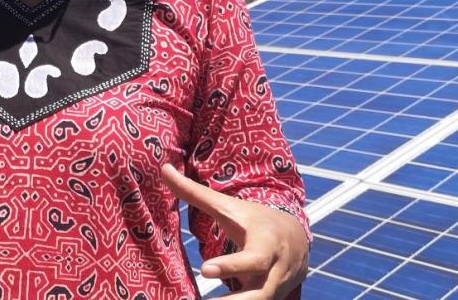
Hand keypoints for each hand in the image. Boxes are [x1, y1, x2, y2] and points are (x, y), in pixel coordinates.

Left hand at [161, 164, 307, 298]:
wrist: (294, 239)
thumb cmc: (254, 219)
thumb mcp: (228, 206)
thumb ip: (195, 193)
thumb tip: (163, 169)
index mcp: (267, 243)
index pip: (253, 258)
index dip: (231, 265)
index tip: (205, 270)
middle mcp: (275, 271)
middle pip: (259, 293)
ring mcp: (275, 289)